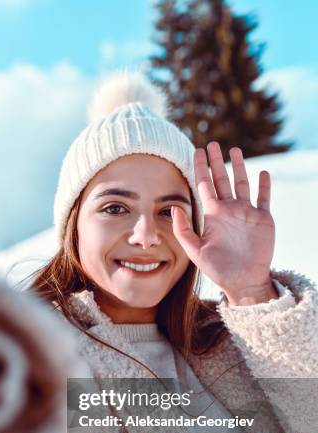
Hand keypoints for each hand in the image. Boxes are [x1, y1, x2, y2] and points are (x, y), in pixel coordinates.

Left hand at [172, 141, 275, 302]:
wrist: (242, 282)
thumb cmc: (217, 269)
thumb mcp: (195, 251)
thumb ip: (183, 230)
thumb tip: (174, 207)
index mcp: (212, 215)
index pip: (204, 186)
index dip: (200, 168)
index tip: (196, 151)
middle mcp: (228, 210)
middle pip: (222, 179)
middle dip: (217, 162)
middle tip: (213, 144)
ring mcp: (246, 213)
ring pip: (242, 183)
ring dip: (239, 167)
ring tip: (234, 150)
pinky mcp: (263, 219)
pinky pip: (264, 198)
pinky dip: (264, 185)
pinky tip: (262, 173)